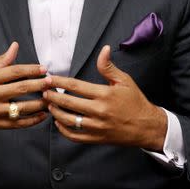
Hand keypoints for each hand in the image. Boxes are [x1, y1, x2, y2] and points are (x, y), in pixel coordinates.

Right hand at [0, 42, 49, 135]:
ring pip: (22, 108)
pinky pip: (18, 123)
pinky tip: (43, 115)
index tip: (44, 69)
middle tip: (52, 81)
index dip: (31, 69)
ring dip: (40, 103)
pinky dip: (32, 120)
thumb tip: (15, 46)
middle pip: (21, 89)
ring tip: (51, 98)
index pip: (14, 71)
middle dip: (39, 85)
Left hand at [44, 45, 166, 150]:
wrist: (146, 126)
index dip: (59, 81)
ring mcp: (97, 127)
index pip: (76, 86)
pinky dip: (63, 130)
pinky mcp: (97, 138)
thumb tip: (104, 49)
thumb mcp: (124, 80)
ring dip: (55, 112)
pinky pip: (75, 136)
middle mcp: (99, 111)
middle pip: (68, 103)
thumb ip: (109, 66)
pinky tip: (59, 122)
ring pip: (69, 120)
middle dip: (52, 96)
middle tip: (43, 90)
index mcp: (105, 95)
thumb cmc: (135, 101)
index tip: (49, 79)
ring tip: (49, 104)